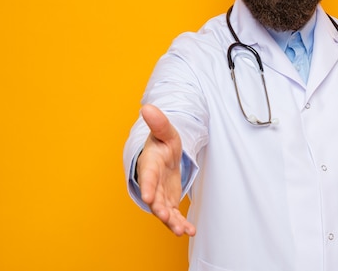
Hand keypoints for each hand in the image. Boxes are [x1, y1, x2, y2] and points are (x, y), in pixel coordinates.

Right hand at [136, 104, 195, 236]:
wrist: (164, 155)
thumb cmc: (162, 143)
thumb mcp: (165, 132)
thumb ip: (159, 123)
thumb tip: (147, 107)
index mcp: (150, 165)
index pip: (148, 176)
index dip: (149, 187)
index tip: (149, 197)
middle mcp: (153, 183)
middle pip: (155, 198)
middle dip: (160, 209)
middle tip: (167, 217)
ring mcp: (161, 195)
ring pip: (164, 211)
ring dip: (172, 221)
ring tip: (181, 230)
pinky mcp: (169, 202)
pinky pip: (174, 215)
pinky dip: (181, 224)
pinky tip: (190, 231)